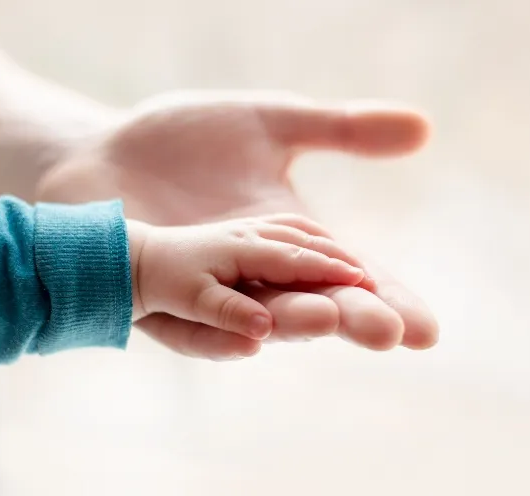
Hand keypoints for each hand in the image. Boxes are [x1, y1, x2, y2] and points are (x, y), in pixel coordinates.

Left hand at [37, 91, 437, 359]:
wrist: (101, 152)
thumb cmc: (184, 141)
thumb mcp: (270, 123)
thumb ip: (341, 128)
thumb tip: (424, 128)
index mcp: (292, 239)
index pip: (353, 277)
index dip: (389, 300)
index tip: (428, 328)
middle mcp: (259, 275)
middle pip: (316, 304)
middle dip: (354, 319)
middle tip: (393, 332)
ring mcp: (209, 290)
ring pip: (259, 318)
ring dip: (293, 322)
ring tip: (329, 319)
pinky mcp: (159, 296)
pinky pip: (190, 325)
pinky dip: (218, 334)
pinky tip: (249, 339)